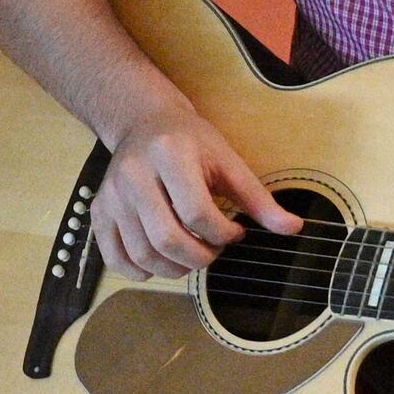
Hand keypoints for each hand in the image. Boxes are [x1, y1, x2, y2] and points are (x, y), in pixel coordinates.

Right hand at [95, 102, 298, 278]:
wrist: (143, 122)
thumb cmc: (191, 141)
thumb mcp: (227, 161)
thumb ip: (258, 198)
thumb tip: (293, 229)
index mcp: (170, 155)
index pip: (197, 213)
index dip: (224, 234)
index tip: (236, 231)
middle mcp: (134, 174)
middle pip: (167, 239)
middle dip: (200, 257)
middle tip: (213, 249)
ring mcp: (112, 194)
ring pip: (143, 254)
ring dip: (174, 268)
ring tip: (191, 254)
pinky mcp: (99, 210)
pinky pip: (115, 257)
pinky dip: (139, 271)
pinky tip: (161, 261)